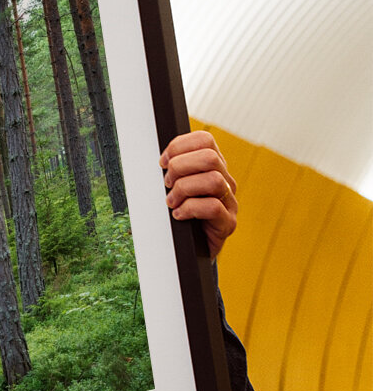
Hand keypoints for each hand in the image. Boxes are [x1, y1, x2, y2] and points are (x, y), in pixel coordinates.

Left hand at [160, 130, 237, 258]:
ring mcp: (230, 202)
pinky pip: (213, 207)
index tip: (162, 162)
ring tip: (171, 202)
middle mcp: (225, 181)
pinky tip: (179, 215)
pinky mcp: (228, 223)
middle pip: (210, 157)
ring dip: (184, 189)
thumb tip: (160, 160)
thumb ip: (172, 170)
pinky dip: (189, 209)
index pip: (204, 140)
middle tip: (167, 184)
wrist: (189, 250)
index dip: (179, 146)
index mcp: (213, 167)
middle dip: (180, 167)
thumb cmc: (180, 215)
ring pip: (213, 180)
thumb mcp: (174, 187)